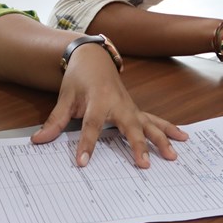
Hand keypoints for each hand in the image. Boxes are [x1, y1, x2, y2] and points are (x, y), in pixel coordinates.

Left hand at [30, 44, 187, 168]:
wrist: (93, 58)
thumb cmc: (79, 77)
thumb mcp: (65, 97)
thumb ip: (55, 121)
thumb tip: (39, 141)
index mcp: (98, 100)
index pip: (92, 126)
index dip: (87, 145)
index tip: (83, 162)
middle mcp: (118, 104)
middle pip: (130, 126)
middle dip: (138, 145)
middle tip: (144, 165)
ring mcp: (130, 107)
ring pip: (148, 124)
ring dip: (162, 139)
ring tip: (173, 155)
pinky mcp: (135, 109)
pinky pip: (154, 120)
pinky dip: (168, 128)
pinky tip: (183, 137)